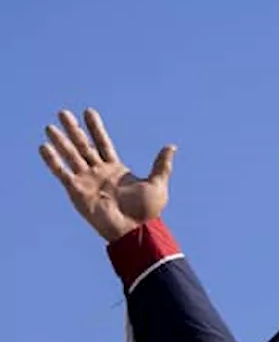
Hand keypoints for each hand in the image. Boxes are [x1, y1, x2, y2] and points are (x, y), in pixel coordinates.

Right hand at [38, 108, 176, 241]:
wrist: (134, 230)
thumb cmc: (146, 211)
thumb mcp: (157, 184)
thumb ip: (161, 165)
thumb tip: (171, 147)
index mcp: (115, 169)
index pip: (102, 142)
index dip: (95, 128)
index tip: (88, 111)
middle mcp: (98, 173)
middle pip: (83, 146)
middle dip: (73, 129)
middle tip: (63, 113)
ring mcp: (86, 181)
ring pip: (70, 156)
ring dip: (60, 141)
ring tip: (50, 127)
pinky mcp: (76, 191)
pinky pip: (62, 173)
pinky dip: (52, 160)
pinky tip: (44, 147)